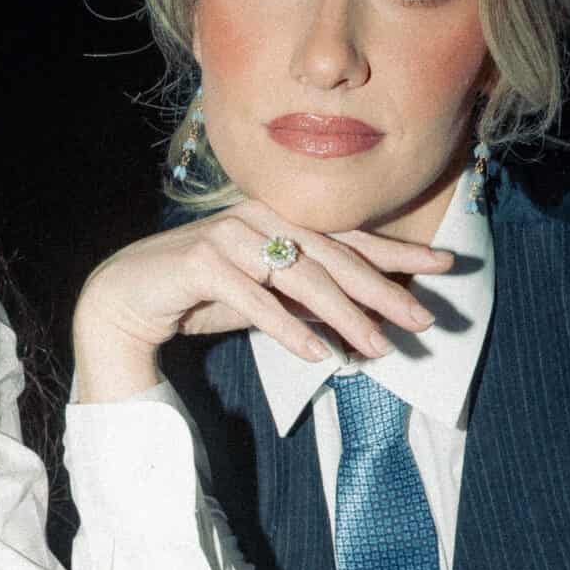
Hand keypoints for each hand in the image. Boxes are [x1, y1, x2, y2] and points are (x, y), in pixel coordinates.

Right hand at [72, 199, 453, 401]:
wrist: (124, 297)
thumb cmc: (196, 294)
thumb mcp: (264, 297)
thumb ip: (306, 300)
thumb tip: (361, 321)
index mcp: (277, 214)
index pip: (349, 234)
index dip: (398, 250)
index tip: (445, 265)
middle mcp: (257, 215)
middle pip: (334, 256)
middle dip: (383, 291)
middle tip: (423, 321)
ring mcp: (228, 236)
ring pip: (300, 277)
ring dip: (344, 317)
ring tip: (377, 350)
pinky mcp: (200, 263)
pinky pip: (255, 300)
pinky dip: (287, 329)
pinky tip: (317, 355)